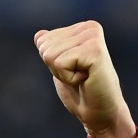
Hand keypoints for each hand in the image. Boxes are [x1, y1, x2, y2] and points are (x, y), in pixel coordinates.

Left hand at [34, 20, 135, 137]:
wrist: (98, 111)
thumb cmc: (79, 90)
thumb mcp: (60, 66)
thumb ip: (52, 48)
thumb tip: (39, 34)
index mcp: (81, 27)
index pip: (42, 41)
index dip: (51, 63)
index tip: (72, 69)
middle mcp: (89, 26)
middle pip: (44, 47)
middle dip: (55, 68)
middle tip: (77, 75)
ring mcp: (93, 36)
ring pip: (50, 55)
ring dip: (62, 73)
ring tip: (82, 77)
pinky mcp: (95, 50)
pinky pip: (60, 63)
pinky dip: (68, 77)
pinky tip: (85, 79)